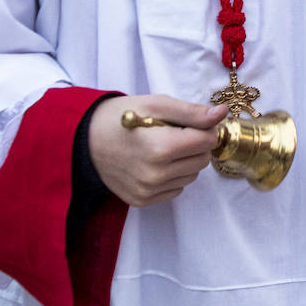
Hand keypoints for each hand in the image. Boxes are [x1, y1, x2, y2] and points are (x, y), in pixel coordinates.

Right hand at [88, 94, 227, 206]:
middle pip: (202, 160)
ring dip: (185, 161)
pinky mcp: (142, 201)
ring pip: (191, 176)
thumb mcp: (157, 104)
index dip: (203, 128)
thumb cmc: (121, 117)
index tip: (188, 122)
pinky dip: (173, 176)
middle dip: (195, 144)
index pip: (208, 140)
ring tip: (162, 147)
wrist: (84, 140)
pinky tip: (155, 162)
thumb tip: (221, 114)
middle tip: (174, 133)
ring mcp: (148, 191)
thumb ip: (192, 112)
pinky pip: (175, 189)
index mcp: (161, 148)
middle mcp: (156, 175)